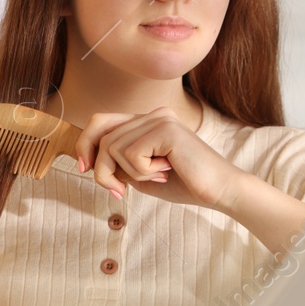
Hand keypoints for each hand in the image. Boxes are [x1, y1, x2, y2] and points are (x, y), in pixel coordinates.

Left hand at [73, 106, 245, 210]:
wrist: (218, 191)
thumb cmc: (182, 185)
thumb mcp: (139, 175)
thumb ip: (118, 163)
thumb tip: (89, 161)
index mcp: (146, 121)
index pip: (100, 121)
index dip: (85, 144)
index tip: (85, 169)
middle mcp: (152, 114)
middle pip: (101, 134)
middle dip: (102, 169)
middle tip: (118, 190)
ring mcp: (160, 118)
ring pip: (113, 147)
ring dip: (128, 173)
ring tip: (155, 178)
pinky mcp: (166, 128)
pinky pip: (132, 154)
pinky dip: (143, 172)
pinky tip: (166, 171)